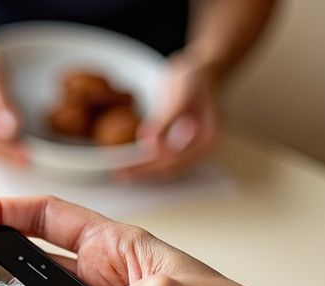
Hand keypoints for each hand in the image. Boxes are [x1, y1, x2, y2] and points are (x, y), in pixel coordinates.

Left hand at [118, 54, 220, 180]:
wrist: (200, 72)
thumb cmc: (194, 79)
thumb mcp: (183, 93)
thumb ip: (169, 119)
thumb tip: (152, 144)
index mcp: (207, 139)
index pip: (175, 162)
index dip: (149, 169)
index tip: (126, 169)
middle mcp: (201, 149)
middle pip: (169, 170)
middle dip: (143, 173)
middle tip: (117, 175)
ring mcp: (191, 149)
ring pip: (164, 168)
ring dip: (142, 171)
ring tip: (118, 173)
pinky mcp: (180, 145)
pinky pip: (162, 159)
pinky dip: (145, 162)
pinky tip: (128, 162)